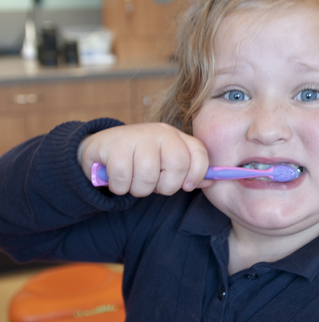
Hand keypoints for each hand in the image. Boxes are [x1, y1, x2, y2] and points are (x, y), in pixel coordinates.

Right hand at [78, 123, 213, 196]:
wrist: (101, 148)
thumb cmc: (140, 161)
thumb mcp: (166, 164)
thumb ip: (188, 172)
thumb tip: (213, 180)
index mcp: (176, 136)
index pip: (199, 153)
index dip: (197, 174)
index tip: (187, 186)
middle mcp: (160, 132)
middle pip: (177, 166)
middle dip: (166, 186)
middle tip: (154, 185)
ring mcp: (137, 135)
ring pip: (148, 177)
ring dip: (139, 189)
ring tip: (133, 181)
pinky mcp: (114, 145)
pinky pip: (123, 179)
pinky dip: (120, 187)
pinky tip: (117, 178)